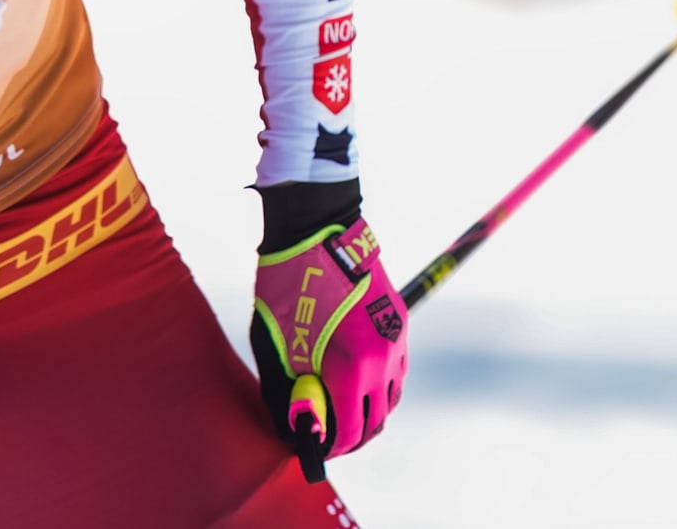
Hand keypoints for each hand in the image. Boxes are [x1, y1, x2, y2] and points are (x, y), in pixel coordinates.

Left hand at [250, 216, 406, 478]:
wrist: (319, 229)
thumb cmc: (288, 284)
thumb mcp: (277, 344)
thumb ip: (291, 391)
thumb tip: (299, 427)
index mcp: (352, 368)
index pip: (347, 432)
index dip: (327, 447)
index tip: (310, 448)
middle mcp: (383, 360)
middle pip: (375, 423)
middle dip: (349, 436)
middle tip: (323, 434)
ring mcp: (396, 341)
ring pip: (390, 400)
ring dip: (367, 413)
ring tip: (338, 411)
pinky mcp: (399, 324)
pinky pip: (396, 372)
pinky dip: (378, 387)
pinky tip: (355, 383)